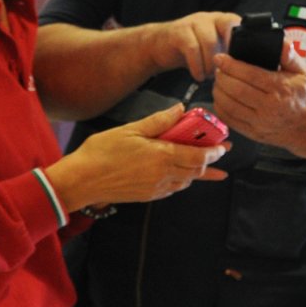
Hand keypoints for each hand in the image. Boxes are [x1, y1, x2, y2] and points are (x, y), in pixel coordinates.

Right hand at [42, 105, 228, 213]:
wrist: (82, 180)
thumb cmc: (102, 152)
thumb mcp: (131, 129)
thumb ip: (159, 121)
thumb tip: (180, 110)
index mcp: (162, 157)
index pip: (198, 156)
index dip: (214, 151)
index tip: (223, 145)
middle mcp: (163, 176)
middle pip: (196, 170)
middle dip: (211, 161)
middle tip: (219, 151)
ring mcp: (156, 189)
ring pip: (186, 181)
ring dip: (197, 172)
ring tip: (205, 163)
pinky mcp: (148, 196)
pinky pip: (173, 189)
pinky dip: (182, 180)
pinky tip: (180, 173)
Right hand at [144, 12, 241, 81]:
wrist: (160, 45)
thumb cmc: (193, 50)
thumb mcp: (213, 50)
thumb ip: (228, 53)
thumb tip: (248, 70)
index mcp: (223, 20)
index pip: (240, 24)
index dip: (244, 42)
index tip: (243, 63)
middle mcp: (210, 17)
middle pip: (227, 25)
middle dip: (230, 49)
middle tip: (227, 70)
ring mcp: (194, 22)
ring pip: (209, 41)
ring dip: (211, 63)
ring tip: (210, 76)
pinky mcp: (179, 32)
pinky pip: (192, 49)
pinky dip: (197, 66)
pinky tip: (198, 76)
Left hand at [211, 42, 305, 157]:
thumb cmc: (301, 95)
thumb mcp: (302, 71)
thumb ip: (289, 56)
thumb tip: (283, 43)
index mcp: (281, 89)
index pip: (249, 75)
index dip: (230, 65)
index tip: (220, 58)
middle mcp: (269, 107)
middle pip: (236, 90)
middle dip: (222, 77)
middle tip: (219, 69)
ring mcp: (260, 122)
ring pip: (229, 105)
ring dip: (218, 91)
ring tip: (219, 82)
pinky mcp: (253, 133)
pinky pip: (229, 120)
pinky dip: (220, 107)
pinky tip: (221, 97)